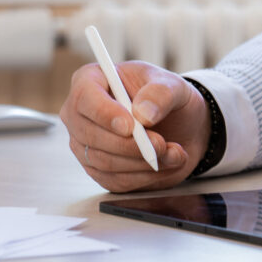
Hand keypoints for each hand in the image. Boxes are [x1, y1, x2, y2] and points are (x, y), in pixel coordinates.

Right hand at [60, 61, 210, 191]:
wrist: (181, 126)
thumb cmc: (168, 99)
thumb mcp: (173, 86)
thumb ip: (160, 93)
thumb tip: (143, 114)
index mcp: (91, 81)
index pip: (85, 98)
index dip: (105, 113)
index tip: (131, 126)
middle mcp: (80, 114)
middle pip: (90, 135)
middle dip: (129, 144)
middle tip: (161, 144)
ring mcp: (85, 145)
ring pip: (104, 161)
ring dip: (142, 162)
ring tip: (173, 153)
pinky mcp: (100, 170)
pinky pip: (116, 181)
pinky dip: (146, 176)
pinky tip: (167, 164)